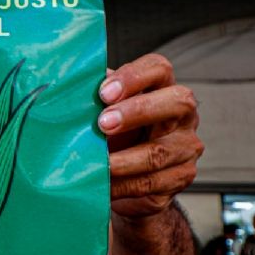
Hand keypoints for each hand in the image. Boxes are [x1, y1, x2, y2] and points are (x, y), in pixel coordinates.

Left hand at [98, 54, 203, 217]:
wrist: (126, 179)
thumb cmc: (114, 136)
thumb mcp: (104, 112)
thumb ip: (95, 99)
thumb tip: (69, 89)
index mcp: (163, 88)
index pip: (158, 69)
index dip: (134, 76)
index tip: (103, 92)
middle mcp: (182, 115)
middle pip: (176, 102)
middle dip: (137, 112)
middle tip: (102, 124)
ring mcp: (185, 147)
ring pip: (159, 152)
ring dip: (122, 160)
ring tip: (95, 163)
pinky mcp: (179, 177)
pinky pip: (150, 183)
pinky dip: (121, 185)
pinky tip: (102, 185)